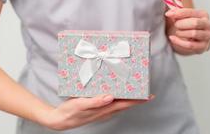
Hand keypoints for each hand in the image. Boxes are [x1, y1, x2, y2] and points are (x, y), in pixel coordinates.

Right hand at [39, 94, 153, 130]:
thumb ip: (95, 102)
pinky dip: (118, 97)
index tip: (148, 96)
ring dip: (127, 97)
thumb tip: (110, 97)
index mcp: (104, 109)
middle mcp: (105, 111)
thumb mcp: (81, 105)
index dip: (137, 100)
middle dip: (136, 98)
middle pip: (124, 104)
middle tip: (144, 90)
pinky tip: (116, 92)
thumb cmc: (70, 112)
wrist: (60, 120)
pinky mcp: (97, 108)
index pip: (124, 104)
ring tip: (134, 89)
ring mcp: (102, 110)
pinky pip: (111, 102)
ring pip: (119, 103)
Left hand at [165, 8, 209, 54]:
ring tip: (177, 32)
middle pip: (195, 23)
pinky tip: (172, 38)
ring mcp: (207, 36)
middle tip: (176, 25)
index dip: (178, 13)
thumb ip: (175, 12)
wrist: (191, 39)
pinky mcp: (203, 46)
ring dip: (181, 33)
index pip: (190, 12)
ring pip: (194, 34)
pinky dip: (179, 42)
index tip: (167, 14)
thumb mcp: (180, 17)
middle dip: (182, 24)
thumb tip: (169, 13)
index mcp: (203, 14)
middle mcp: (207, 24)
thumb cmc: (185, 25)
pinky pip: (190, 45)